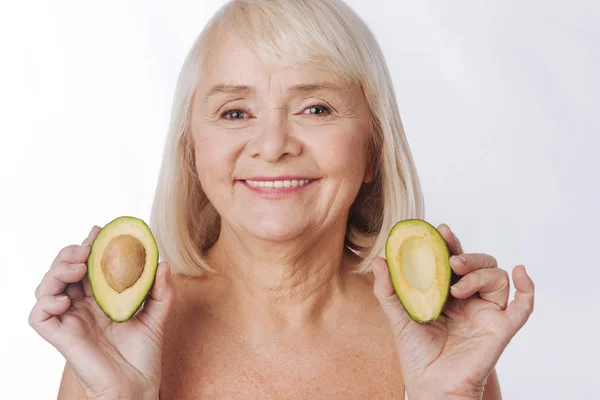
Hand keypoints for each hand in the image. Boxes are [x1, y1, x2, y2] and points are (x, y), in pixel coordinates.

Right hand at [29, 226, 173, 398]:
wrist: (139, 386)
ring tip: (77, 268)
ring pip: (47, 287)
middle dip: (70, 253)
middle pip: (64, 271)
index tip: (100, 230)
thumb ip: (161, 289)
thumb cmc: (145, 354)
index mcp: (101, 298)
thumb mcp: (158, 315)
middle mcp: (82, 306)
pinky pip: (39, 316)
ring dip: (57, 271)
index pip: (89, 265)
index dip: (89, 246)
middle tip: (86, 249)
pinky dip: (45, 302)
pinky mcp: (61, 337)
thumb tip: (163, 261)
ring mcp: (70, 320)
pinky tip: (64, 299)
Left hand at [372, 224, 534, 399]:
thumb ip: (388, 289)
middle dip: (468, 256)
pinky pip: (523, 306)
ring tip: (458, 289)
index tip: (441, 230)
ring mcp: (486, 312)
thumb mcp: (397, 316)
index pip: (453, 260)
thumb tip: (379, 260)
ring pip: (497, 277)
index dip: (450, 243)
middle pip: (479, 264)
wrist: (429, 384)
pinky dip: (527, 288)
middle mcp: (469, 299)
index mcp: (447, 292)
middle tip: (451, 261)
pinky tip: (520, 272)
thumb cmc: (416, 353)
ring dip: (480, 275)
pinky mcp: (500, 328)